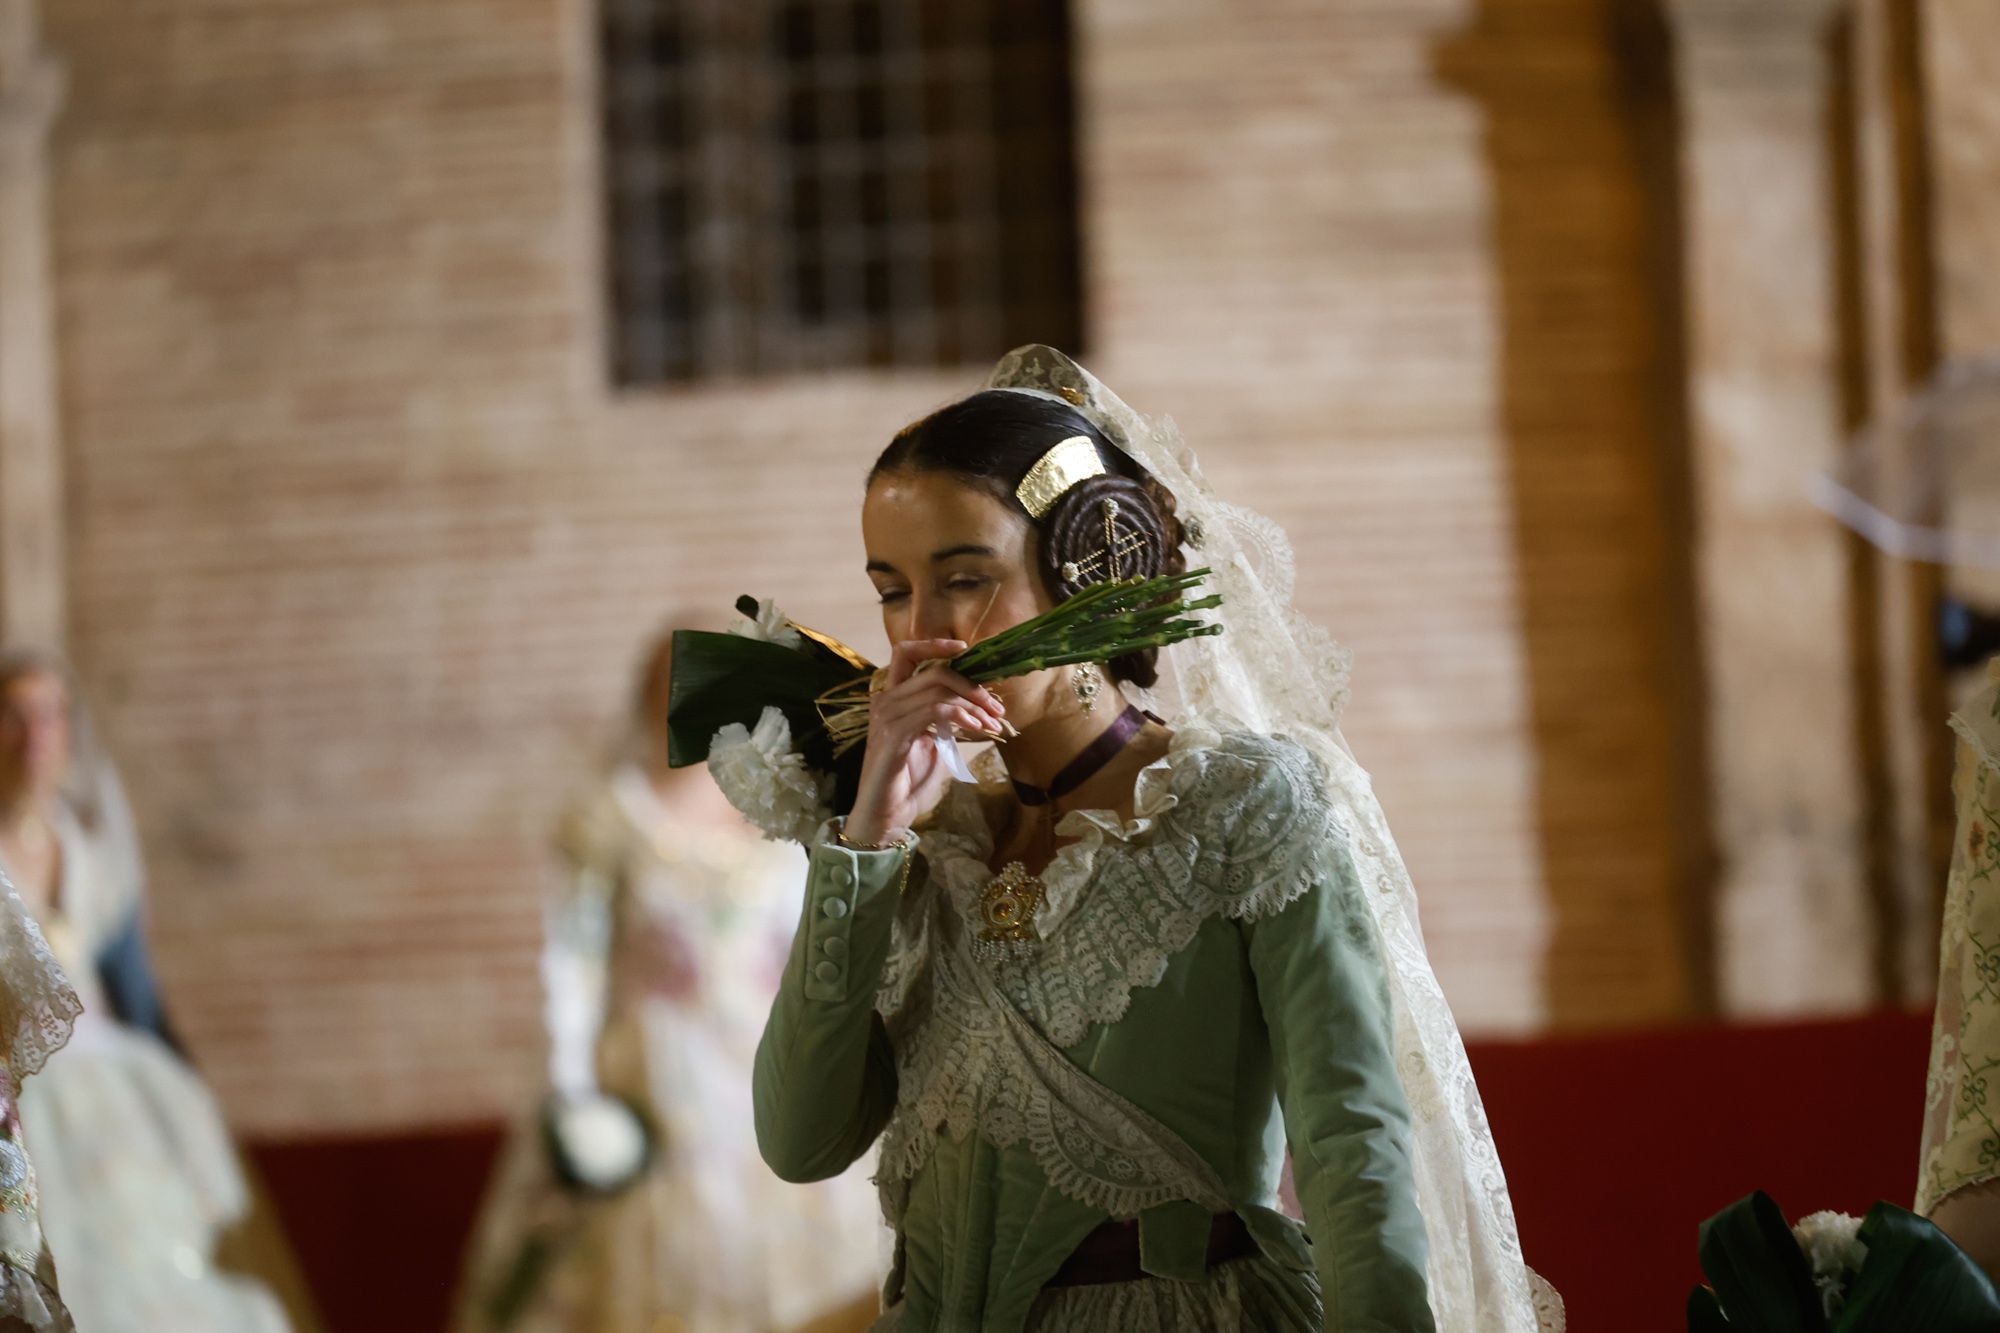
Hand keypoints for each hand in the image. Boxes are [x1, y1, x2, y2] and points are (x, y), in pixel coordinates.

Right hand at [844, 639, 1005, 845]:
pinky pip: (933, 712)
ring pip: (937, 690)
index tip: (964, 648)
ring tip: (993, 722)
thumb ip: (944, 719)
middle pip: (934, 672)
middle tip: (996, 706)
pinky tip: (977, 729)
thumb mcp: (931, 743)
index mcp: (892, 698)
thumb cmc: (907, 781)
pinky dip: (961, 716)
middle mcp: (885, 701)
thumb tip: (974, 705)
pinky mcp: (893, 736)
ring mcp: (886, 717)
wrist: (886, 816)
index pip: (905, 653)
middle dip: (972, 686)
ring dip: (973, 704)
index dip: (933, 644)